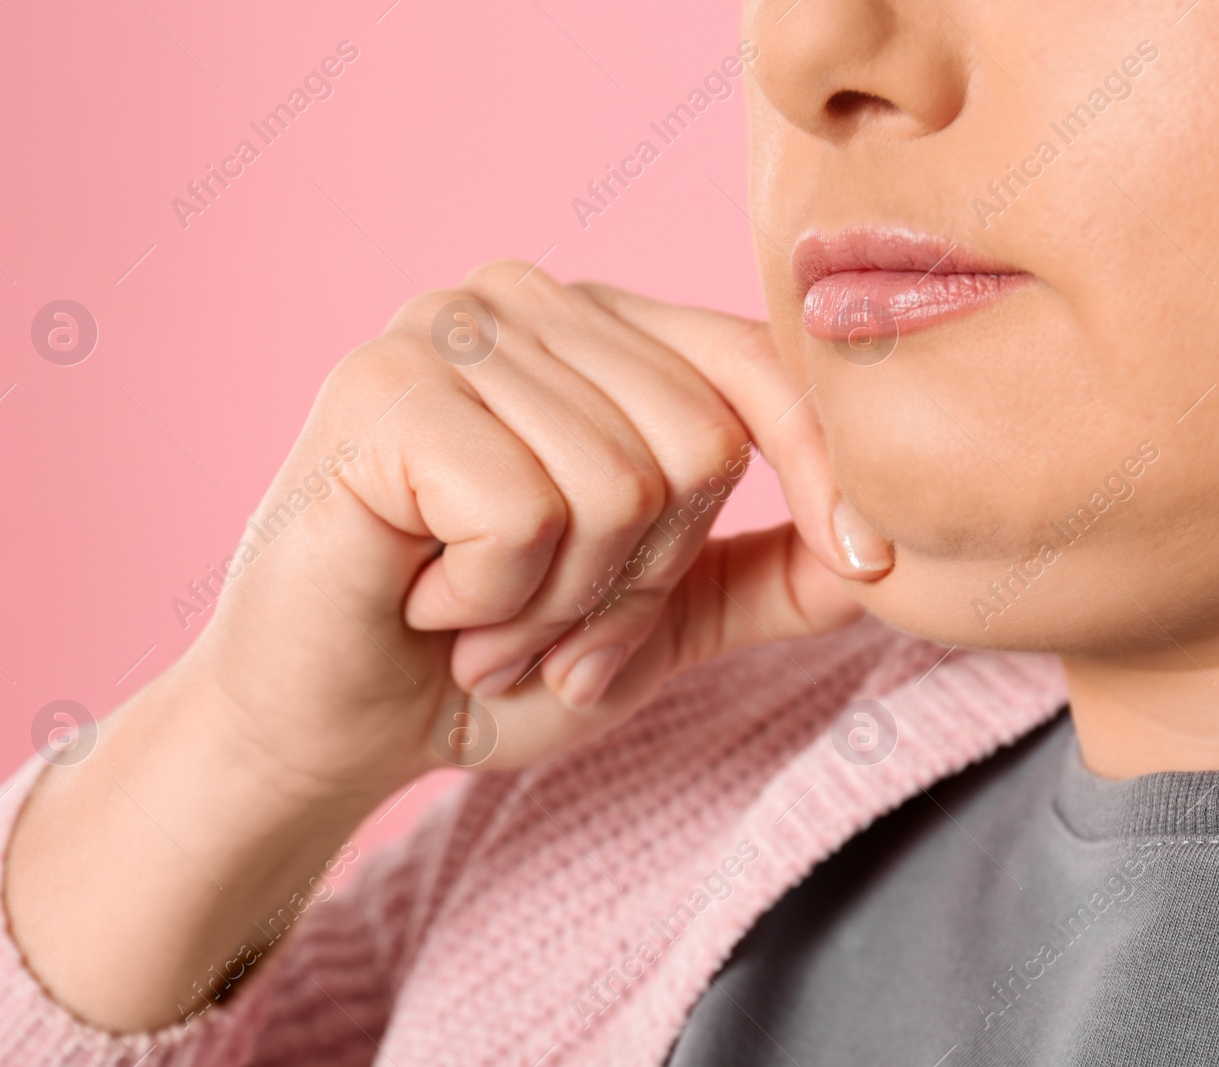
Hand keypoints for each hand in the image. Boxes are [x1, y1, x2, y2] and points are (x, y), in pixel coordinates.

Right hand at [5, 261, 892, 1029]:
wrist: (328, 726)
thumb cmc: (484, 663)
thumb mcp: (656, 623)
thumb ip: (767, 577)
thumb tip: (890, 556)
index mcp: (599, 331)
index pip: (759, 365)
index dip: (827, 468)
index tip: (872, 564)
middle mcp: (529, 300)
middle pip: (700, 441)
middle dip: (640, 584)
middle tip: (550, 631)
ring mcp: (449, 328)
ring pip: (619, 483)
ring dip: (559, 608)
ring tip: (482, 622)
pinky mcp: (384, 386)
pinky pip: (527, 510)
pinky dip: (493, 599)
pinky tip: (427, 599)